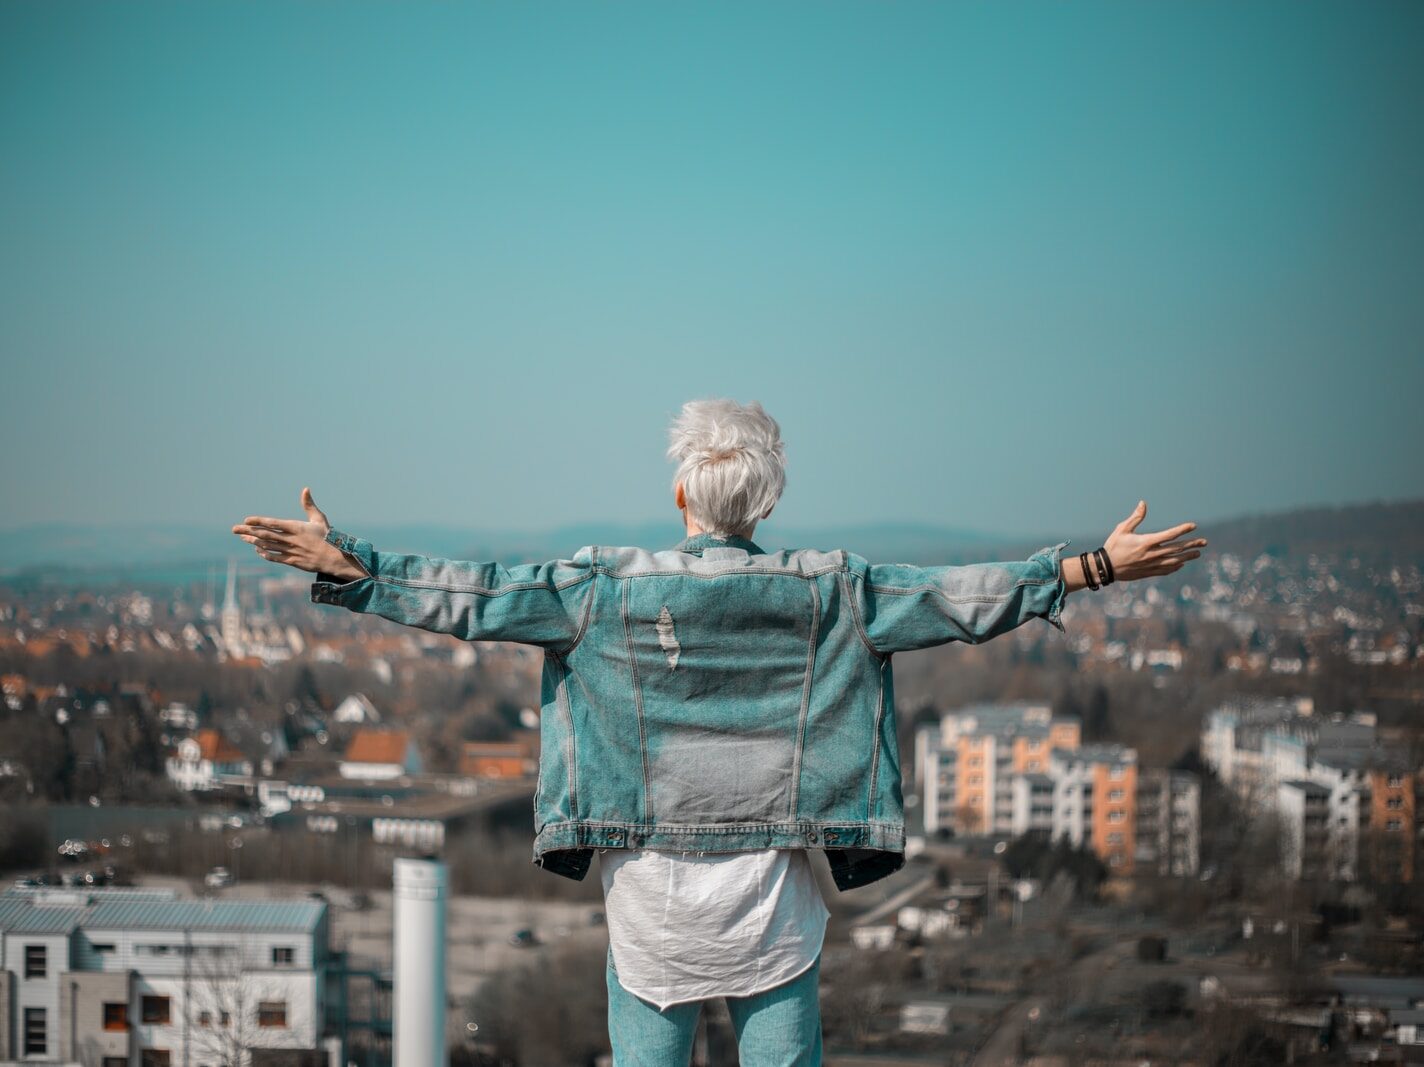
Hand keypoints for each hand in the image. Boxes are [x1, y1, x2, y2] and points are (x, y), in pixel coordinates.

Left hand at [230, 488, 362, 578]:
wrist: (335, 558)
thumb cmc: (328, 536)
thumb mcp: (319, 519)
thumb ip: (309, 505)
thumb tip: (305, 489)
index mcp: (296, 528)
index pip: (273, 523)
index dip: (258, 521)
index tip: (246, 520)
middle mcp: (290, 540)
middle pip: (265, 535)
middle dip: (248, 531)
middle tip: (234, 529)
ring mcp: (290, 551)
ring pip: (267, 546)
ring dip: (253, 541)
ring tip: (243, 537)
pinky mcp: (292, 561)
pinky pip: (274, 557)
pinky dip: (265, 553)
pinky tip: (257, 549)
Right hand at [1102, 500, 1206, 581]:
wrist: (1106, 568)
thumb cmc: (1113, 546)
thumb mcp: (1122, 529)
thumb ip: (1135, 517)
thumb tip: (1143, 503)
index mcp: (1146, 542)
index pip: (1169, 534)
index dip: (1182, 529)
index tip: (1193, 525)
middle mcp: (1151, 554)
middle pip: (1176, 548)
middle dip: (1192, 544)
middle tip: (1204, 542)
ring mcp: (1151, 564)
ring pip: (1175, 560)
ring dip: (1187, 556)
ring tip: (1197, 553)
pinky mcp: (1149, 572)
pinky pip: (1166, 570)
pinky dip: (1176, 566)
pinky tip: (1181, 564)